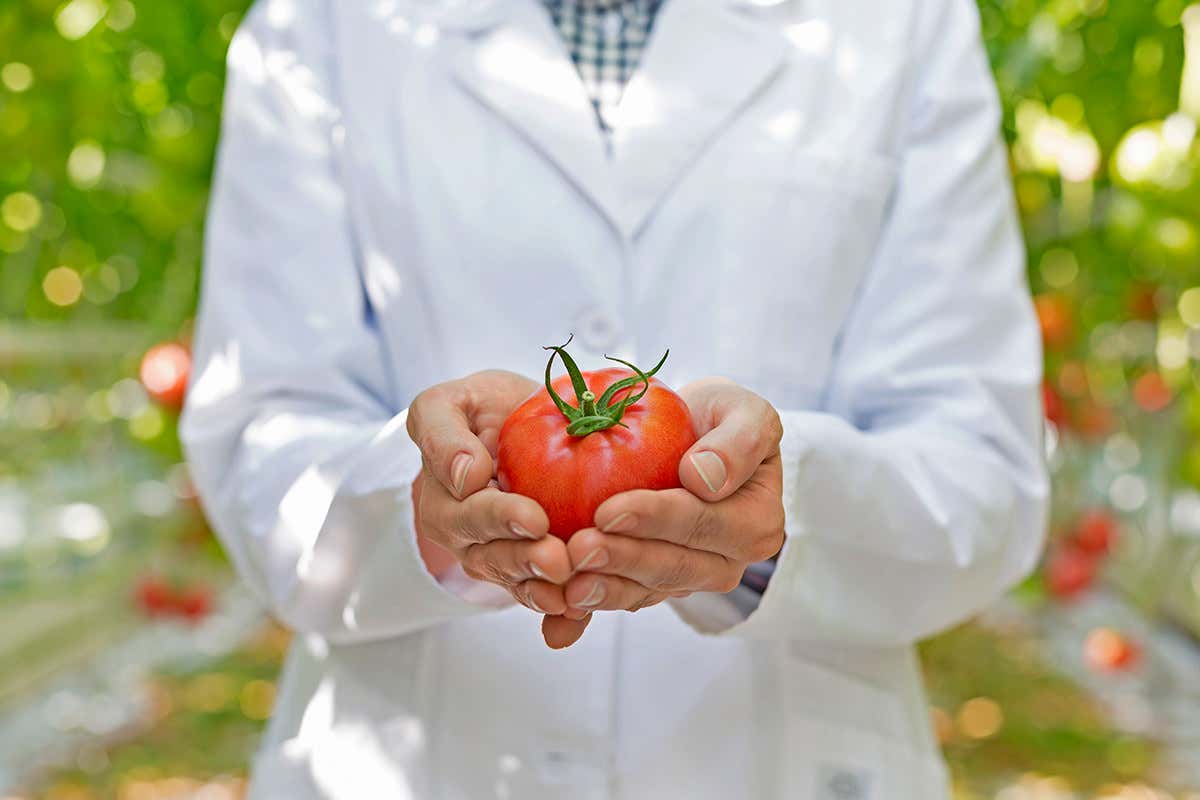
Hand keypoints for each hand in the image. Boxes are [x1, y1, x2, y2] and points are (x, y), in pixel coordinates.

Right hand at [407, 370, 573, 615]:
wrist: (521, 426)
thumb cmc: (483, 408)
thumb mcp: (451, 403)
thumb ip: (442, 433)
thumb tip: (466, 477)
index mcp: (442, 496)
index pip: (469, 510)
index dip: (501, 517)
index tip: (535, 520)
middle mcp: (463, 535)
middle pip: (492, 554)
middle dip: (526, 560)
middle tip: (560, 561)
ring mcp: (493, 557)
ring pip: (515, 580)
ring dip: (543, 588)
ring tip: (572, 592)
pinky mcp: (526, 572)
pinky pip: (539, 594)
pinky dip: (560, 609)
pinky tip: (580, 612)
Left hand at [543, 378, 785, 648]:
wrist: (693, 432)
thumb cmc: (722, 417)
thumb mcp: (745, 411)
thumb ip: (740, 440)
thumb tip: (704, 478)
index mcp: (755, 524)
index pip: (703, 523)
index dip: (656, 519)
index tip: (608, 511)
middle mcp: (726, 562)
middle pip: (673, 566)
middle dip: (623, 560)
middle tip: (578, 550)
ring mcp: (688, 578)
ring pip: (646, 591)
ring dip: (605, 590)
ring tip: (565, 585)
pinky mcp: (653, 585)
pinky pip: (623, 597)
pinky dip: (590, 610)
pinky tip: (558, 618)